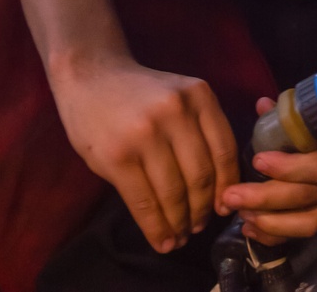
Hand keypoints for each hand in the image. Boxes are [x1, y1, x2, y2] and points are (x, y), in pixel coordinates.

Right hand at [48, 57, 238, 252]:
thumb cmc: (140, 93)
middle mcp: (176, 112)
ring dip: (180, 222)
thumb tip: (220, 186)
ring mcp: (146, 134)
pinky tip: (161, 240)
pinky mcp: (117, 156)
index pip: (225, 150)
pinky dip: (156, 227)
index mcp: (199, 96)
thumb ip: (200, 129)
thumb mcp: (180, 97)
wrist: (89, 75)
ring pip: (174, 192)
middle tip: (200, 227)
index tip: (224, 207)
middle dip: (203, 209)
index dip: (227, 185)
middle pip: (201, 175)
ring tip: (180, 236)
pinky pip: (144, 201)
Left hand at [221, 97, 316, 245]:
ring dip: (270, 222)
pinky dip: (279, 235)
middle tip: (232, 196)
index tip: (257, 160)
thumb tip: (261, 105)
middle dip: (265, 199)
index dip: (287, 168)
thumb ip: (296, 110)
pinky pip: (309, 231)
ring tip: (240, 215)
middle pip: (307, 198)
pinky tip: (253, 230)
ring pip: (309, 222)